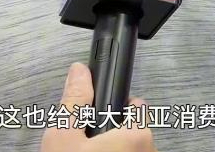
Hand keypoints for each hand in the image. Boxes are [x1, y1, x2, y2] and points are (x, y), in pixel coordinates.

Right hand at [41, 63, 155, 151]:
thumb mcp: (64, 135)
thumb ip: (75, 101)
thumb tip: (80, 71)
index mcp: (138, 136)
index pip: (138, 105)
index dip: (116, 103)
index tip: (102, 108)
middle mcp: (150, 150)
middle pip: (134, 127)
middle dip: (112, 129)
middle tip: (85, 139)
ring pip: (130, 146)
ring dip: (112, 146)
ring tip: (85, 151)